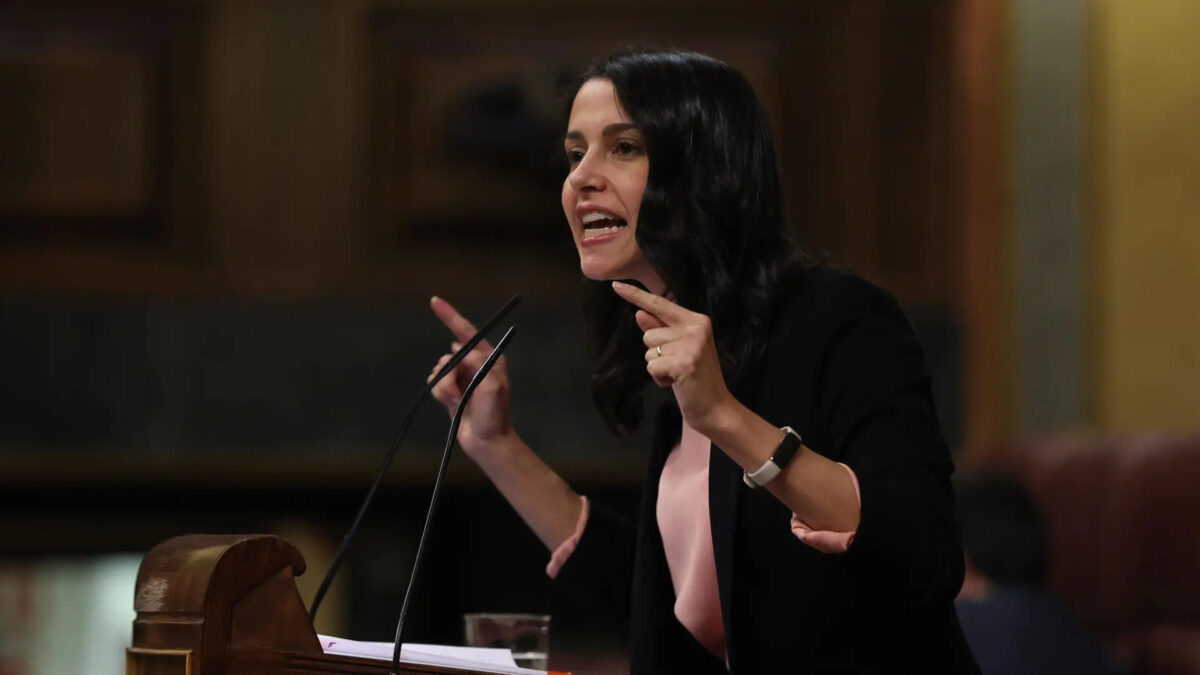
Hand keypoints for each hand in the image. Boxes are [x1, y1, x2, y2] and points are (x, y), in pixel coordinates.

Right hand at [427, 296, 514, 458]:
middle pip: (449, 354)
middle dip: (448, 370)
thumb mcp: (492, 386)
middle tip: (458, 389)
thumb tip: (461, 352)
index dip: (450, 316)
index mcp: (490, 359)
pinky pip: (435, 383)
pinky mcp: (452, 390)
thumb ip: (477, 365)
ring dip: (444, 384)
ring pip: (439, 369)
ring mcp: (463, 377)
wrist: (486, 442)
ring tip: (456, 399)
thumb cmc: (495, 415)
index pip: (467, 332)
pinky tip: (450, 403)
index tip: (434, 301)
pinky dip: (439, 392)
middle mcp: (475, 365)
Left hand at [611, 281, 733, 431]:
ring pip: (649, 350)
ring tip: (677, 374)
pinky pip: (652, 365)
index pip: (660, 303)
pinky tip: (676, 382)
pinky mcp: (684, 362)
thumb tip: (639, 313)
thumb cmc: (695, 377)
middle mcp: (696, 328)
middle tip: (677, 365)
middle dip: (655, 351)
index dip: (636, 295)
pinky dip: (658, 377)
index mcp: (696, 320)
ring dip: (657, 366)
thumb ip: (660, 329)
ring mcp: (691, 345)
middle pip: (649, 332)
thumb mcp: (678, 349)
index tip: (616, 286)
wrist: (714, 407)